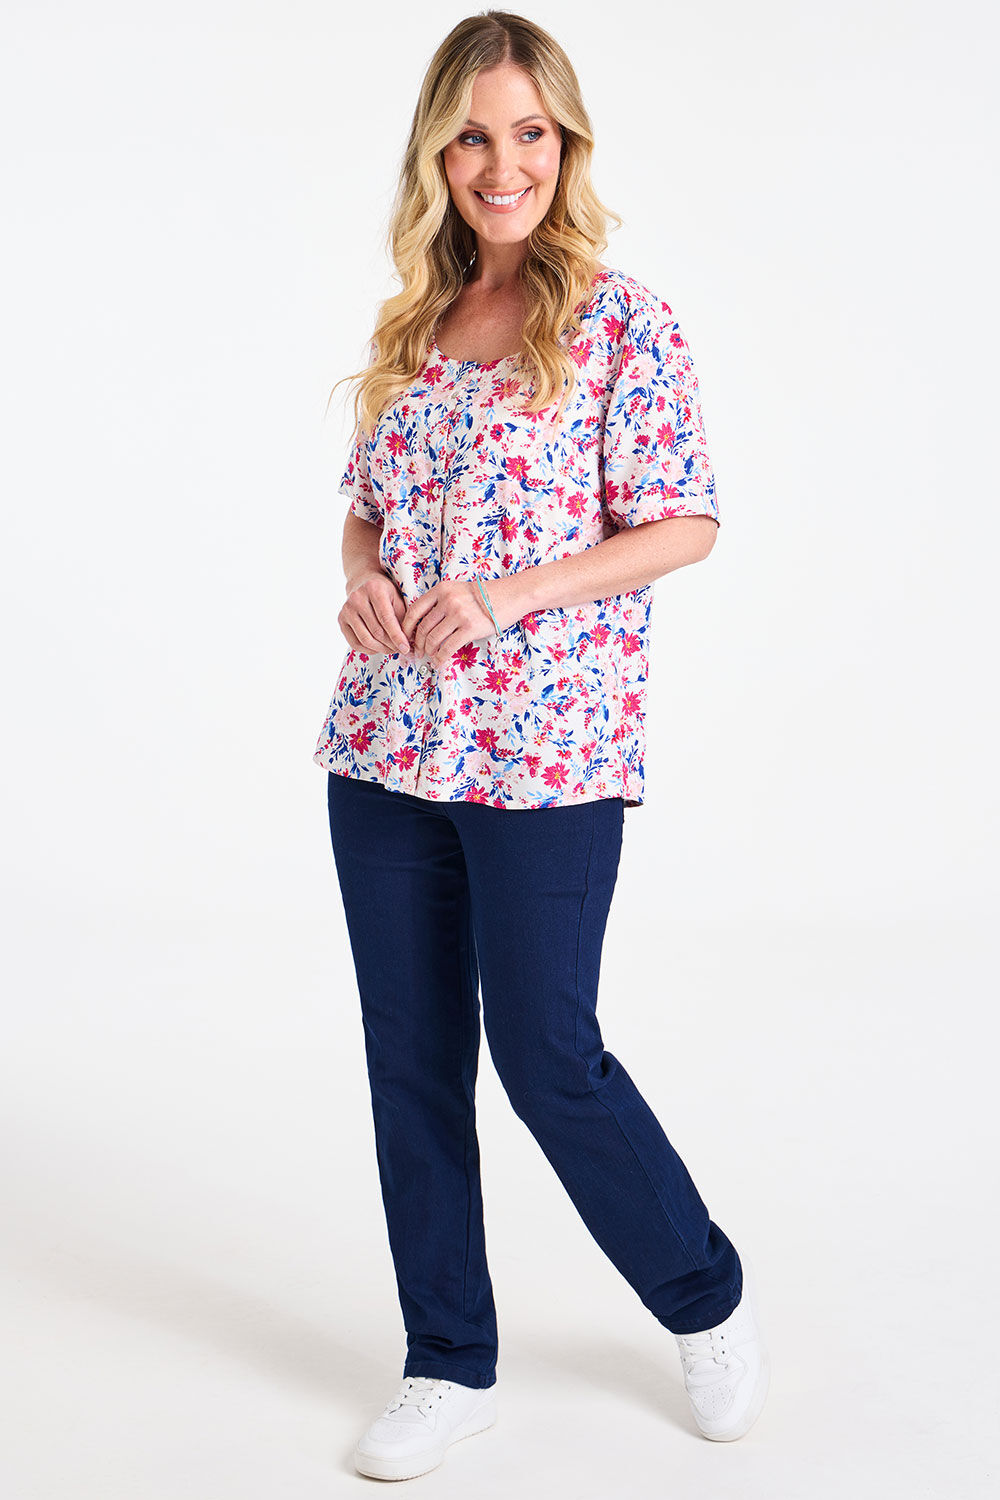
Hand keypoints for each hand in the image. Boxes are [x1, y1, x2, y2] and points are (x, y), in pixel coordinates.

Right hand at [339, 568, 412, 655]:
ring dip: (381, 649)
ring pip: (365, 639)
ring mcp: (346, 609)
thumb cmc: (384, 592)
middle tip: (401, 650)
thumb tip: (408, 641)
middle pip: (376, 631)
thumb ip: (403, 617)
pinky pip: (355, 643)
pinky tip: (378, 648)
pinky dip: (368, 650)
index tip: (406, 648)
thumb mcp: (397, 598)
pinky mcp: (341, 619)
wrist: (362, 582)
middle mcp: (357, 598)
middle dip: (391, 645)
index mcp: (374, 589)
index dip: (397, 636)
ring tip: (391, 650)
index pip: (386, 619)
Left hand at [402, 576, 521, 668]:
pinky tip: (439, 662)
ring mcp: (458, 614)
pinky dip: (440, 658)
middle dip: (418, 644)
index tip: (406, 638)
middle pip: (423, 627)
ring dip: (429, 652)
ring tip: (430, 657)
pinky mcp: (470, 628)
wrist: (511, 595)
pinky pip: (448, 648)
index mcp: (441, 589)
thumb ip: (440, 601)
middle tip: (418, 652)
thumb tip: (423, 624)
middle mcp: (447, 600)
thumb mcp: (458, 589)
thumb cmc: (484, 595)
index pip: (414, 610)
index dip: (406, 627)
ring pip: (433, 639)